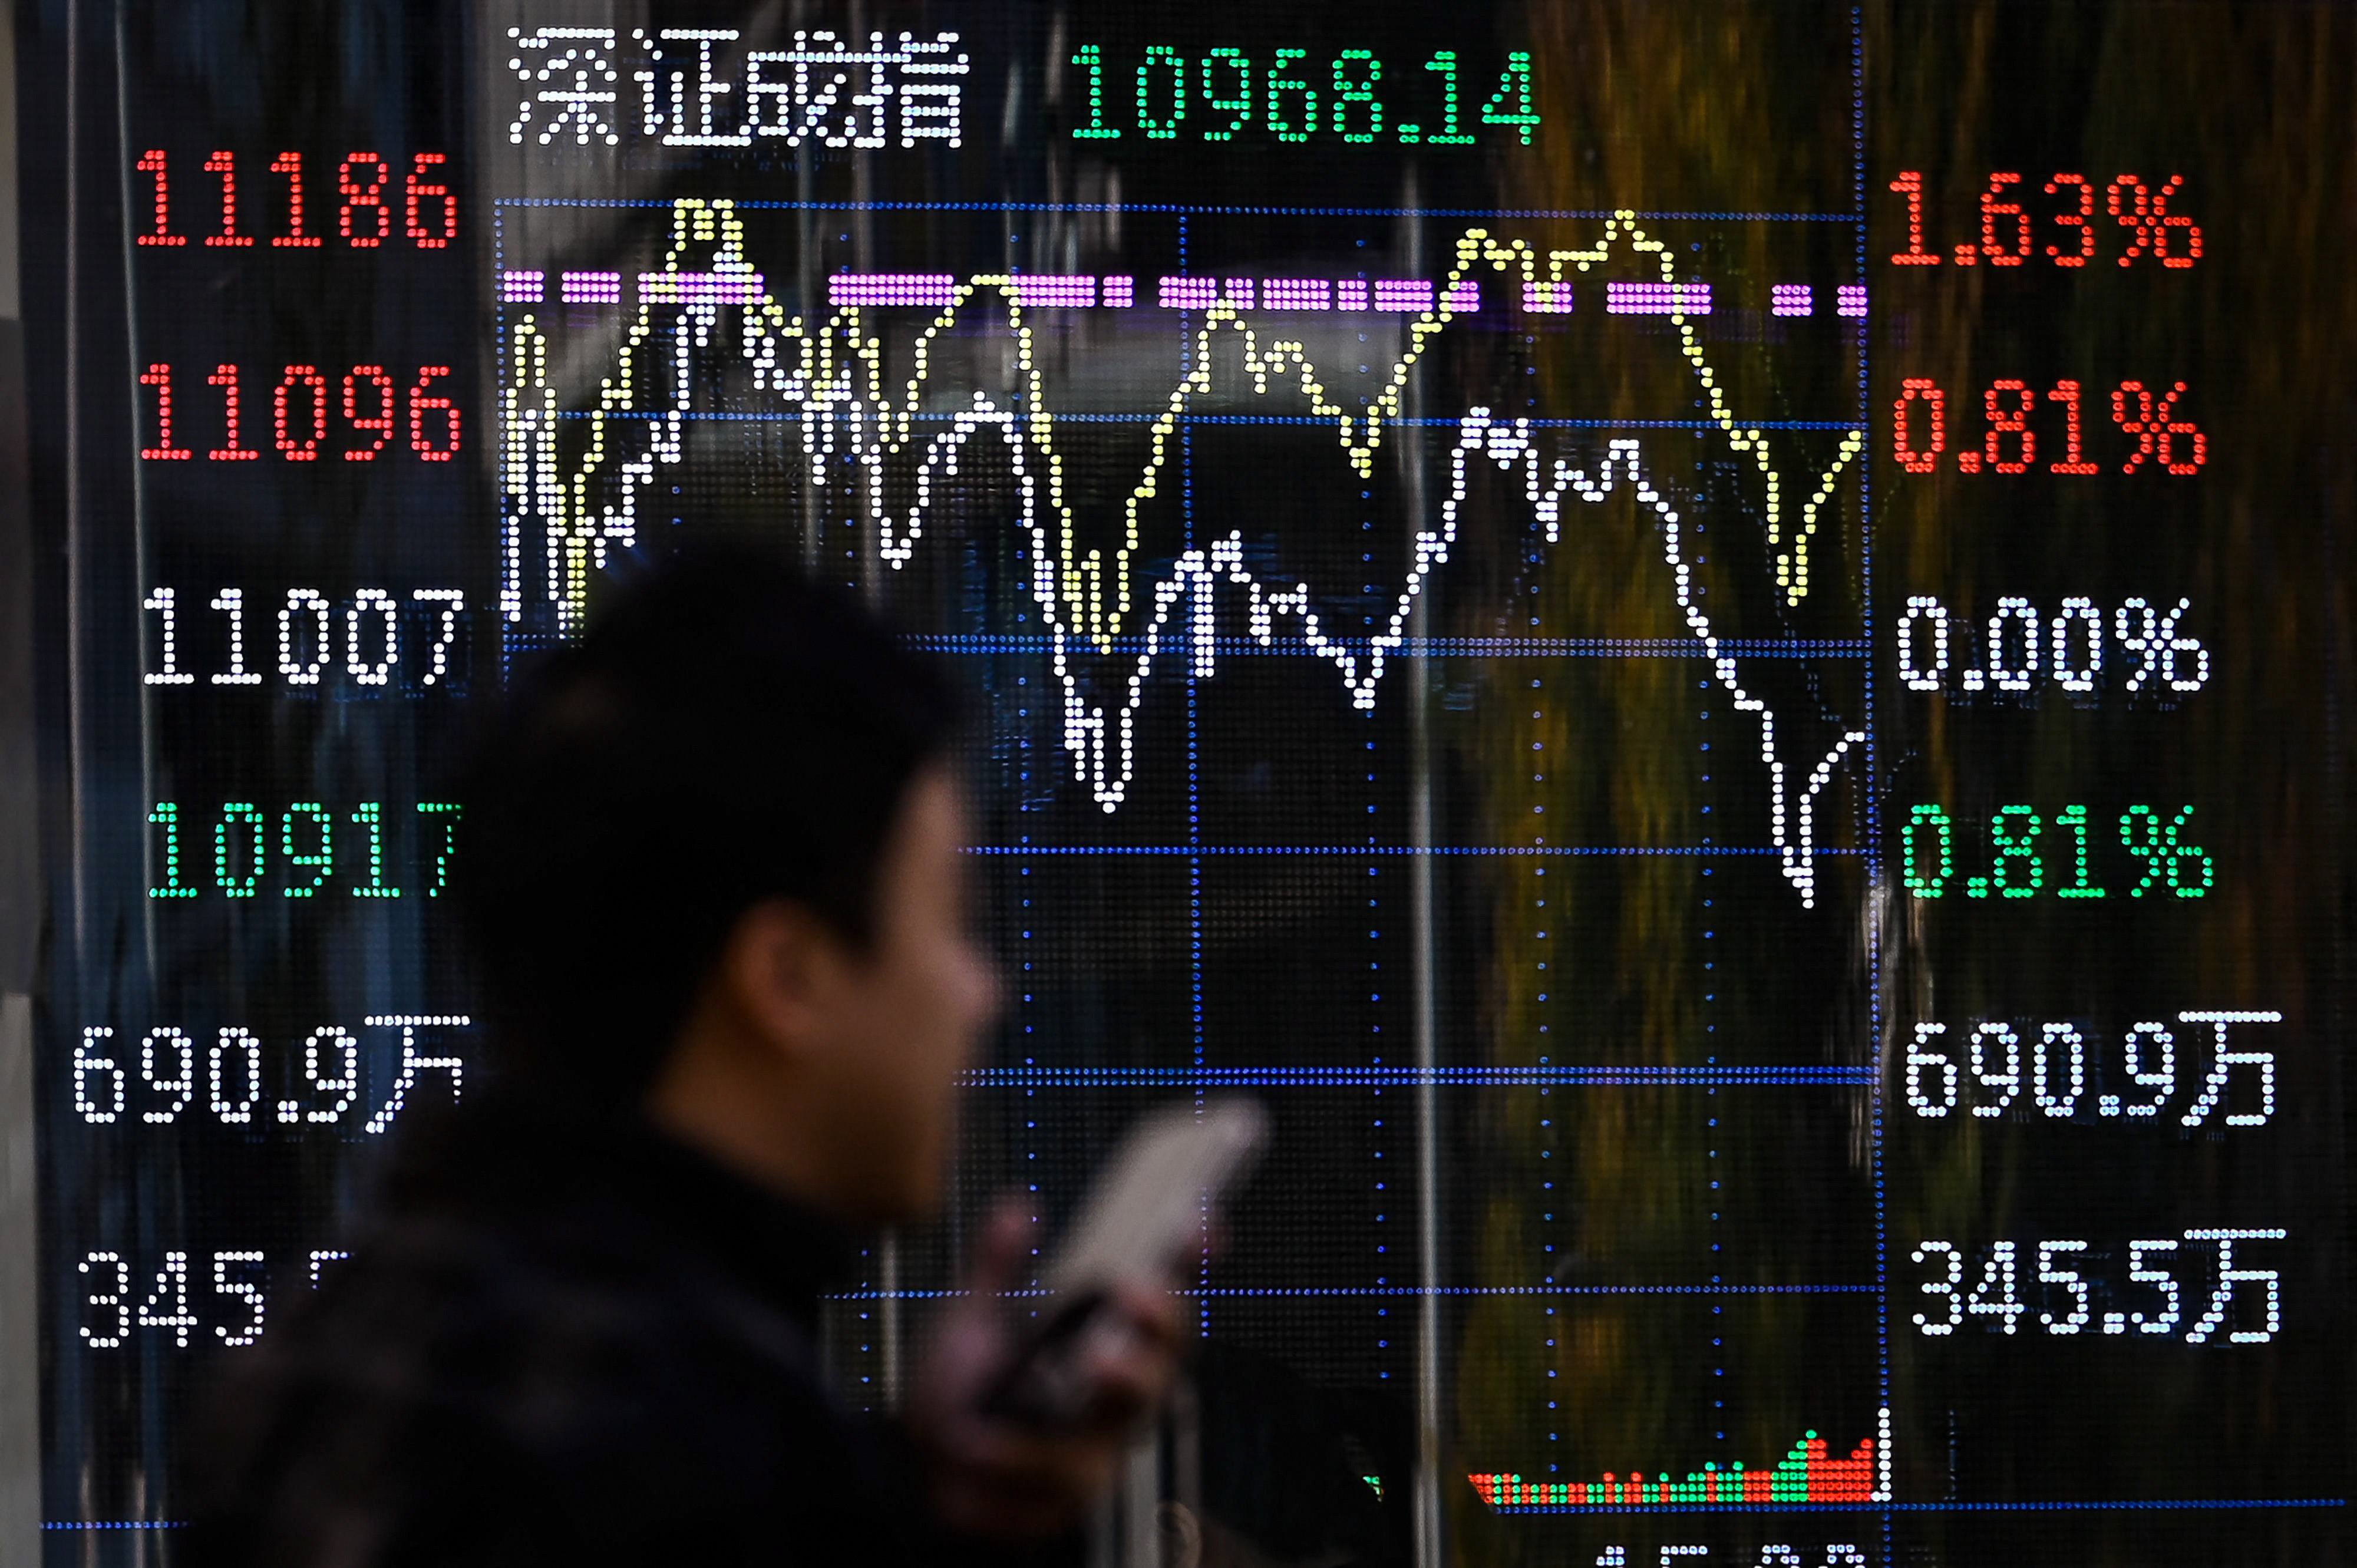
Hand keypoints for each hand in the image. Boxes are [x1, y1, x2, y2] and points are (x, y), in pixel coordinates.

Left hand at [906, 1198, 1183, 1538]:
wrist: (922, 1460)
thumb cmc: (964, 1385)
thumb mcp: (972, 1316)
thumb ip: (997, 1265)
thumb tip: (1017, 1208)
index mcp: (1108, 1339)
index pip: (1163, 1299)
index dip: (1189, 1265)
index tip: (1198, 1227)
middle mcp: (1115, 1395)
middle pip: (1159, 1369)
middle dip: (1145, 1348)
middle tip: (1109, 1342)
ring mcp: (1097, 1448)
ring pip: (1100, 1439)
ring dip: (1043, 1431)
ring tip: (979, 1427)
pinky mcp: (1067, 1498)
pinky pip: (1045, 1484)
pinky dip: (1002, 1465)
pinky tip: (971, 1451)